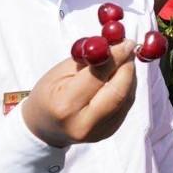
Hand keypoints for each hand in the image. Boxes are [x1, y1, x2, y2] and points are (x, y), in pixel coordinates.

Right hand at [22, 39, 137, 147]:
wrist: (44, 128)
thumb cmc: (49, 94)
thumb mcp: (60, 71)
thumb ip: (88, 58)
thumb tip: (115, 43)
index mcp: (66, 105)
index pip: (98, 77)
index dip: (115, 57)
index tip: (125, 41)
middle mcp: (84, 123)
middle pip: (119, 91)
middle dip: (127, 66)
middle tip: (129, 48)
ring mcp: (100, 131)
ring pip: (127, 97)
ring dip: (129, 75)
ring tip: (121, 61)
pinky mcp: (110, 132)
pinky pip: (126, 104)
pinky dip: (127, 87)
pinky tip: (119, 77)